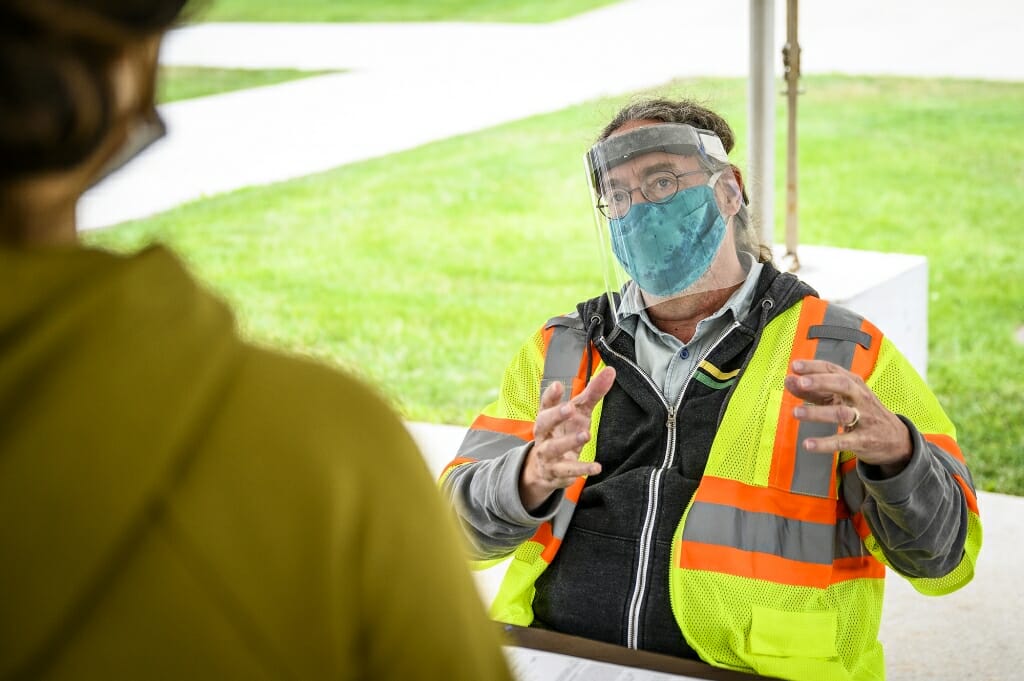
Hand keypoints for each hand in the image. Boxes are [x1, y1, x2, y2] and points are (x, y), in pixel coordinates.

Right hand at [519, 367, 616, 511]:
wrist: (545, 469)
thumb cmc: (563, 433)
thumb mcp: (578, 413)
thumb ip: (592, 393)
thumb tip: (611, 371)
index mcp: (547, 417)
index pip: (545, 404)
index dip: (550, 395)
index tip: (557, 385)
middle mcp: (544, 434)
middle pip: (544, 423)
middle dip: (556, 415)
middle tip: (570, 408)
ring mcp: (548, 454)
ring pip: (554, 447)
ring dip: (569, 441)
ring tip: (586, 434)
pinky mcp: (557, 472)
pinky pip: (568, 471)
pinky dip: (582, 469)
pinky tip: (596, 467)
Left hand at [784, 360, 911, 476]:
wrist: (895, 438)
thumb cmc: (861, 412)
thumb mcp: (840, 398)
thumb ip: (814, 390)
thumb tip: (788, 380)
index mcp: (853, 383)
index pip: (833, 370)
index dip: (813, 367)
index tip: (794, 366)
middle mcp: (860, 397)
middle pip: (842, 385)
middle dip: (821, 382)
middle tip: (800, 382)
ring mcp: (864, 418)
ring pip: (841, 413)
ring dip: (817, 412)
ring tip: (795, 412)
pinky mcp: (863, 440)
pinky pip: (843, 441)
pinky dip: (825, 443)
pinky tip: (808, 444)